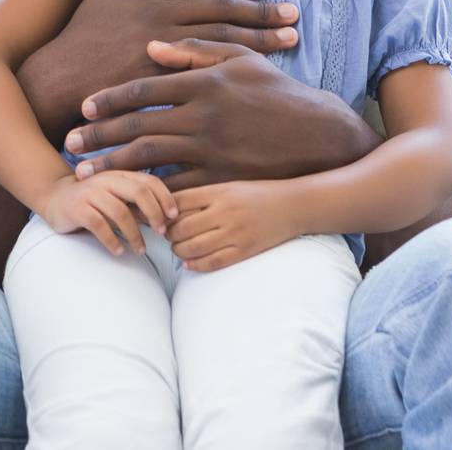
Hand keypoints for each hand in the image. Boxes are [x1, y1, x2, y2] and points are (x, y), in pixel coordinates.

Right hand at [17, 0, 297, 134]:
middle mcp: (160, 15)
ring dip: (260, 38)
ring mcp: (164, 45)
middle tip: (292, 13)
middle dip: (261, 11)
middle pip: (221, 10)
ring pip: (222, 38)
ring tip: (290, 39)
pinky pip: (207, 69)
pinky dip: (236, 67)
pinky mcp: (163, 76)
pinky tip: (259, 70)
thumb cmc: (80, 36)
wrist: (60, 76)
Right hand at [38, 170, 178, 255]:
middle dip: (154, 213)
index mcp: (119, 174)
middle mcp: (106, 179)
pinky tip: (118, 251)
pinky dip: (112, 241)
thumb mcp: (116, 196)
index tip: (174, 217)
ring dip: (134, 234)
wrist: (54, 197)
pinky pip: (99, 225)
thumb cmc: (92, 200)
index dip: (165, 197)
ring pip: (120, 212)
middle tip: (162, 233)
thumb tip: (167, 219)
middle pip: (138, 192)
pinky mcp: (76, 208)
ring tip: (140, 250)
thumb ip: (137, 203)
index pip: (149, 181)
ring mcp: (90, 193)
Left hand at [67, 41, 375, 188]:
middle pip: (136, 125)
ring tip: (85, 174)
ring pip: (148, 159)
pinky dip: (148, 192)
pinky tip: (125, 196)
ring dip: (111, 167)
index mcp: (203, 81)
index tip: (85, 106)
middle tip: (69, 142)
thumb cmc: (276, 92)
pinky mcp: (221, 177)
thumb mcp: (240, 60)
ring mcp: (211, 149)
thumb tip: (150, 47)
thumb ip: (194, 52)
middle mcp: (202, 115)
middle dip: (98, 135)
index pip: (143, 88)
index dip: (110, 98)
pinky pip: (176, 187)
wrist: (319, 136)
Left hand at [166, 179, 302, 271]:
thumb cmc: (257, 194)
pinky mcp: (245, 250)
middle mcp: (225, 211)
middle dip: (168, 235)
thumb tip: (171, 207)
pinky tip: (188, 264)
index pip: (178, 202)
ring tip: (177, 249)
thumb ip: (203, 196)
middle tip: (167, 236)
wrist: (293, 206)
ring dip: (178, 251)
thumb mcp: (229, 187)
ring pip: (194, 247)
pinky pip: (213, 262)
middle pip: (181, 227)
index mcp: (219, 192)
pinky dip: (196, 265)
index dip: (163, 212)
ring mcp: (235, 232)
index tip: (159, 218)